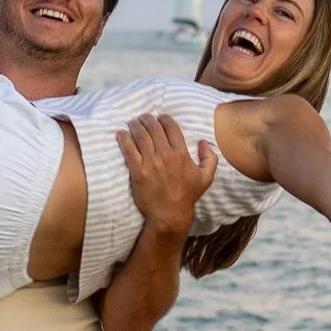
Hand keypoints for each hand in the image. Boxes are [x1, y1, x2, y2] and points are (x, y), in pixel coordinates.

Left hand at [115, 113, 218, 239]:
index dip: (164, 118)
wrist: (169, 214)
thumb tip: (204, 142)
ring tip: (132, 122)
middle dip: (147, 119)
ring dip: (135, 125)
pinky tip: (120, 133)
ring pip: (140, 136)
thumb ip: (210, 158)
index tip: (160, 117)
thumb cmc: (187, 196)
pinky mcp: (137, 171)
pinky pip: (129, 151)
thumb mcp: (206, 178)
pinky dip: (124, 139)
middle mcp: (165, 155)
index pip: (171, 128)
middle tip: (143, 117)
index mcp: (181, 154)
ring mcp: (150, 163)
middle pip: (154, 128)